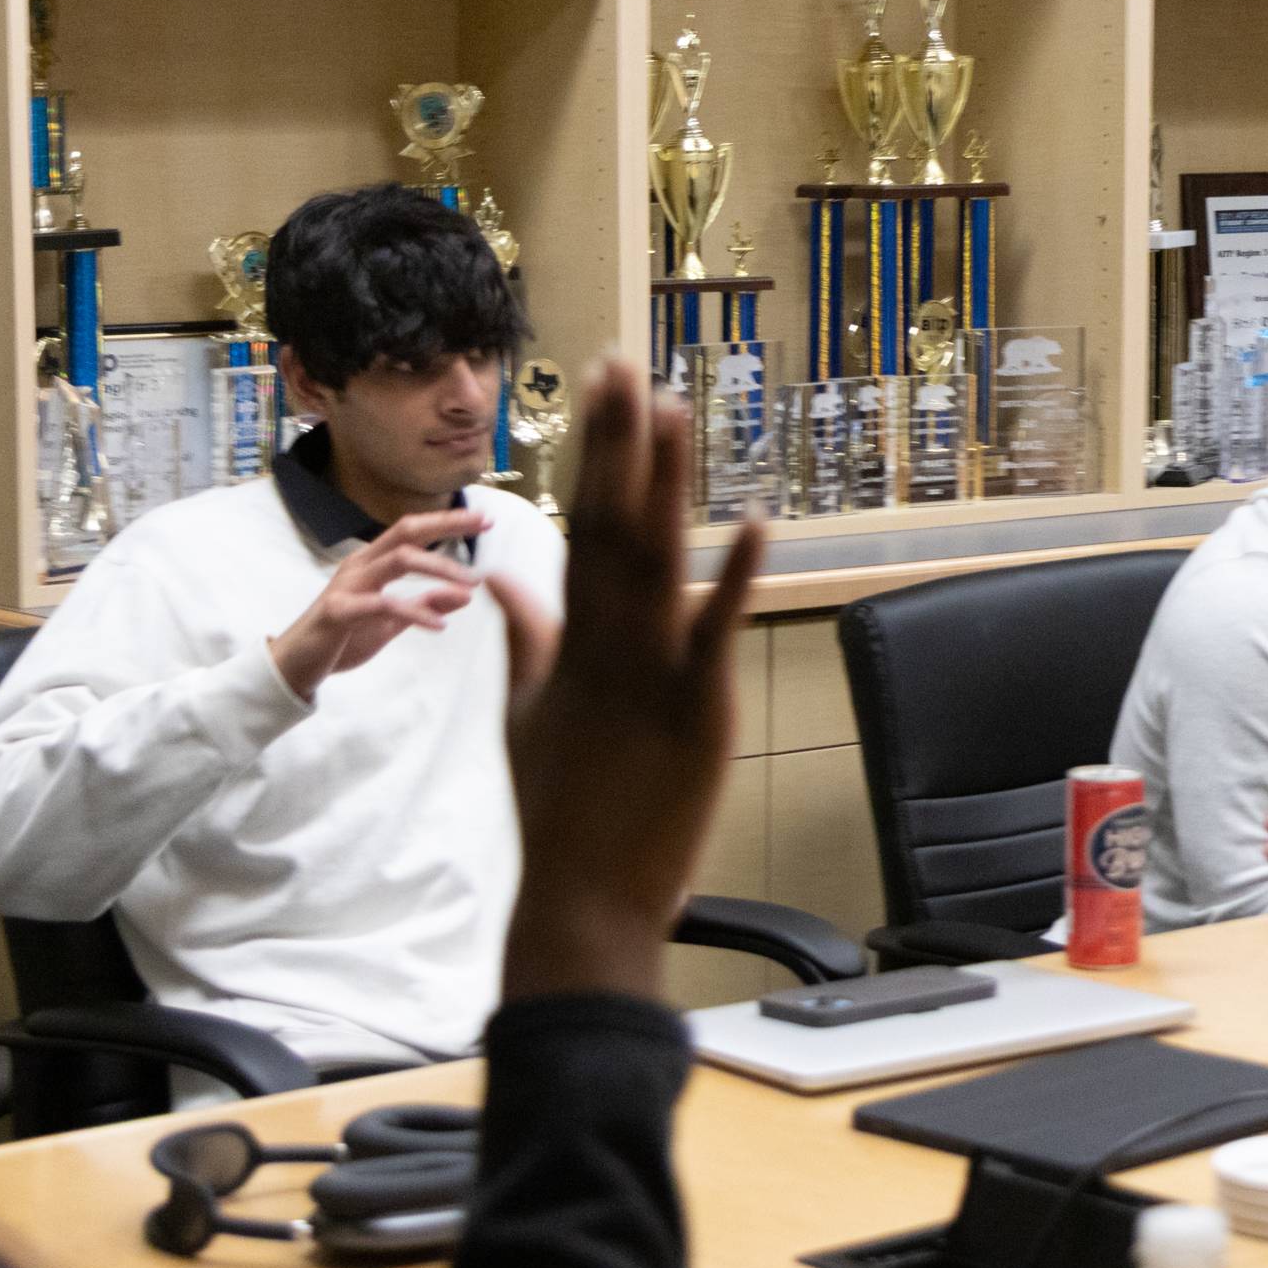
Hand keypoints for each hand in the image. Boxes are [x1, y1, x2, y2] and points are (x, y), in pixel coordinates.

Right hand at [267, 508, 491, 701]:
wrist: (296, 665)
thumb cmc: (341, 638)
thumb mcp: (390, 621)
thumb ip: (424, 604)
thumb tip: (464, 595)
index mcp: (371, 563)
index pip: (412, 531)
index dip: (446, 521)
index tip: (484, 519)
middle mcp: (360, 565)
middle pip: (406, 532)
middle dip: (445, 524)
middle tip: (484, 525)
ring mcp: (347, 585)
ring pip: (397, 560)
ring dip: (438, 568)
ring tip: (470, 585)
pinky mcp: (338, 612)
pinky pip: (381, 605)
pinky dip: (414, 612)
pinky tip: (439, 625)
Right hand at [496, 356, 764, 1002]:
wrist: (582, 901)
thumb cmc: (556, 818)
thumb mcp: (523, 720)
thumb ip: (525, 646)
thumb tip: (510, 587)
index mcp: (570, 643)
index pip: (582, 526)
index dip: (595, 455)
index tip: (600, 390)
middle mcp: (608, 646)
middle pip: (613, 524)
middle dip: (620, 443)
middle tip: (624, 366)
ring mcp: (653, 675)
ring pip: (659, 561)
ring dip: (667, 484)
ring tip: (673, 410)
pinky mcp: (699, 712)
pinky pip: (719, 633)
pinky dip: (739, 577)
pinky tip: (757, 523)